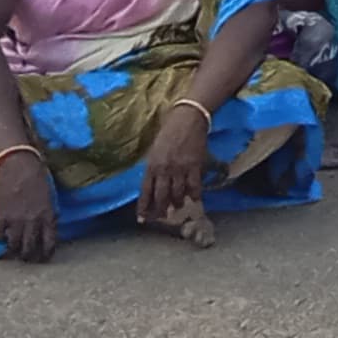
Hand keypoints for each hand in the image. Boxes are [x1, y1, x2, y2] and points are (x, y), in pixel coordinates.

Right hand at [0, 148, 57, 262]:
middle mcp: (32, 221)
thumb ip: (50, 213)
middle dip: (30, 257)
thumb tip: (51, 225)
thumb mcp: (50, 196)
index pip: (49, 242)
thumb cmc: (38, 177)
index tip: (44, 258)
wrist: (19, 165)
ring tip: (15, 251)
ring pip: (14, 245)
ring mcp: (16, 220)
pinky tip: (3, 237)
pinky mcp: (1, 216)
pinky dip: (1, 239)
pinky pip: (0, 235)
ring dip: (15, 250)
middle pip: (30, 248)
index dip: (47, 253)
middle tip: (28, 259)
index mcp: (48, 216)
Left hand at [138, 102, 210, 225]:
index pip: (145, 192)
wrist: (188, 118)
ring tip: (177, 206)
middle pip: (161, 197)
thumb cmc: (169, 131)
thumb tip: (154, 184)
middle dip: (160, 210)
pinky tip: (194, 199)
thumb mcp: (155, 150)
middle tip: (161, 217)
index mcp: (152, 165)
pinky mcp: (195, 165)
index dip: (144, 207)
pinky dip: (194, 195)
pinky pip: (194, 186)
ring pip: (177, 194)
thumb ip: (153, 167)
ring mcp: (180, 168)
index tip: (143, 219)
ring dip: (177, 203)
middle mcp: (164, 170)